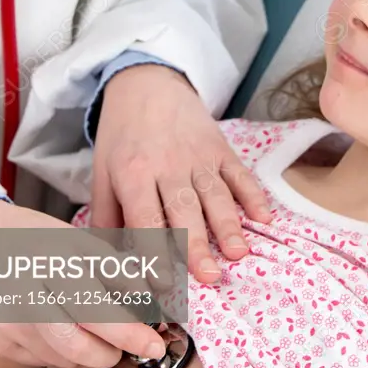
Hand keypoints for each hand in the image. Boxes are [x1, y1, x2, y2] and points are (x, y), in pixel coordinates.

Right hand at [0, 199, 165, 367]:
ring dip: (88, 350)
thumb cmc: (34, 237)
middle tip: (130, 342)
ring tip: (94, 326)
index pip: (97, 311)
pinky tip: (62, 326)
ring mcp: (6, 324)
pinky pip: (42, 360)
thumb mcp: (77, 240)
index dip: (130, 334)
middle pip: (78, 346)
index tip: (154, 344)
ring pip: (63, 359)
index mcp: (51, 264)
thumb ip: (113, 270)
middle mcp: (25, 297)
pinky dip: (62, 351)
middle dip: (112, 351)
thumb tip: (148, 301)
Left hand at [90, 64, 271, 283]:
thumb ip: (106, 217)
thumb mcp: (102, 172)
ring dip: (228, 224)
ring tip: (238, 254)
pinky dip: (253, 195)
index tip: (162, 285)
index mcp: (133, 173)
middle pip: (183, 209)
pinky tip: (264, 218)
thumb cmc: (122, 135)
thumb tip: (106, 264)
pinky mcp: (220, 147)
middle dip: (197, 244)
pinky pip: (240, 173)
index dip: (153, 252)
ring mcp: (198, 155)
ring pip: (215, 194)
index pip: (144, 218)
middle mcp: (167, 165)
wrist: (146, 83)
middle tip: (210, 277)